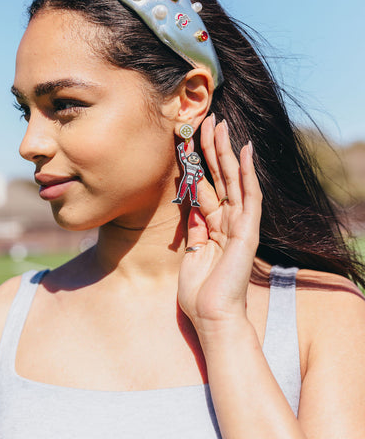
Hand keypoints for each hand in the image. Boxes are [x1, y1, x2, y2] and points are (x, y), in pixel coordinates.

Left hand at [177, 115, 261, 337]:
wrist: (212, 317)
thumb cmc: (200, 293)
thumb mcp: (192, 254)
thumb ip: (195, 230)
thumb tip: (192, 211)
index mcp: (214, 225)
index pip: (205, 186)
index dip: (196, 163)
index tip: (188, 139)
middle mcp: (229, 220)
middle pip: (220, 176)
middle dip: (213, 148)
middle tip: (207, 120)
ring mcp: (241, 225)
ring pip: (234, 180)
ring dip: (227, 151)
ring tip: (221, 125)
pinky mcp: (248, 232)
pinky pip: (250, 197)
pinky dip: (248, 174)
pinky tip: (246, 152)